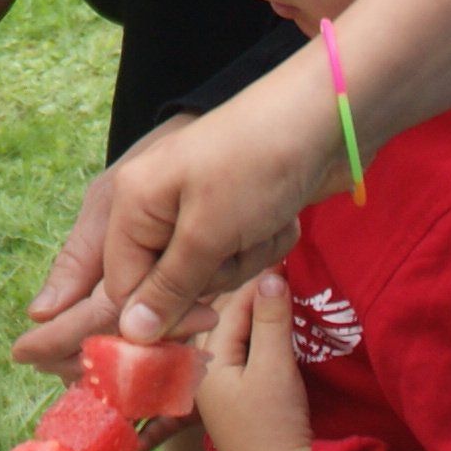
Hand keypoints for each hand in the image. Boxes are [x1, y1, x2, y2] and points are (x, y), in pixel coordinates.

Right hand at [23, 78, 330, 356]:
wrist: (327, 117)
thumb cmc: (258, 167)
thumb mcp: (207, 233)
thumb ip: (167, 286)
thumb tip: (130, 334)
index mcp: (132, 201)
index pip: (123, 286)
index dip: (162, 311)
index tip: (207, 314)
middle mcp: (157, 204)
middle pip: (170, 282)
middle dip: (215, 274)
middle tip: (240, 240)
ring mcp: (200, 206)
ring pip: (212, 272)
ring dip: (247, 258)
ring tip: (266, 221)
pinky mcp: (237, 211)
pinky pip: (241, 254)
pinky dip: (267, 242)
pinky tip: (282, 215)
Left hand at [193, 272, 313, 450]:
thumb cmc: (274, 425)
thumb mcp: (275, 367)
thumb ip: (270, 320)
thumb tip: (270, 273)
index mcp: (202, 361)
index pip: (228, 308)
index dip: (257, 283)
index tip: (281, 260)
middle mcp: (201, 372)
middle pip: (224, 320)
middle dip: (249, 297)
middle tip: (280, 271)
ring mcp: (216, 388)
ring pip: (231, 338)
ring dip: (252, 318)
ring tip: (279, 294)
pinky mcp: (233, 400)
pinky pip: (240, 356)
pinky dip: (254, 338)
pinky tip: (270, 329)